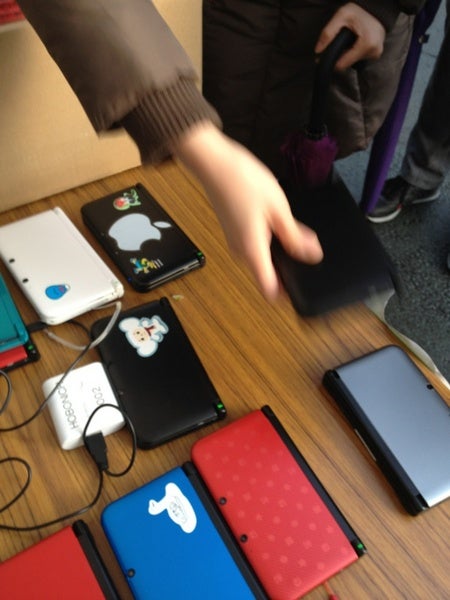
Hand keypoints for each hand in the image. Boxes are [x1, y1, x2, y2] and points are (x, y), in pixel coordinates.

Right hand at [172, 122, 322, 300]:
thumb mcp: (278, 209)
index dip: (287, 295)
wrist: (214, 163)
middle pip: (267, 274)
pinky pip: (254, 245)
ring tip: (294, 232)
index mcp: (253, 249)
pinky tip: (277, 222)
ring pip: (262, 258)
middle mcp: (240, 251)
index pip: (269, 289)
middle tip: (307, 250)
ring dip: (278, 252)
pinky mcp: (233, 232)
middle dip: (288, 267)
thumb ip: (295, 236)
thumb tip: (311, 254)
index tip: (301, 293)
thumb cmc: (242, 181)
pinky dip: (268, 240)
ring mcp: (235, 242)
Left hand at [315, 3, 385, 69]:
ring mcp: (375, 54)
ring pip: (353, 61)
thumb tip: (318, 50)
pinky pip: (359, 57)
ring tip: (349, 40)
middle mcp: (373, 52)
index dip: (332, 60)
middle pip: (347, 63)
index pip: (342, 65)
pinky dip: (354, 52)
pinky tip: (355, 42)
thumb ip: (328, 33)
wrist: (376, 8)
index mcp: (366, 44)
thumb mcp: (341, 16)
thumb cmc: (360, 10)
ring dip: (347, 53)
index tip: (324, 56)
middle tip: (339, 42)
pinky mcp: (375, 54)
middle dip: (340, 55)